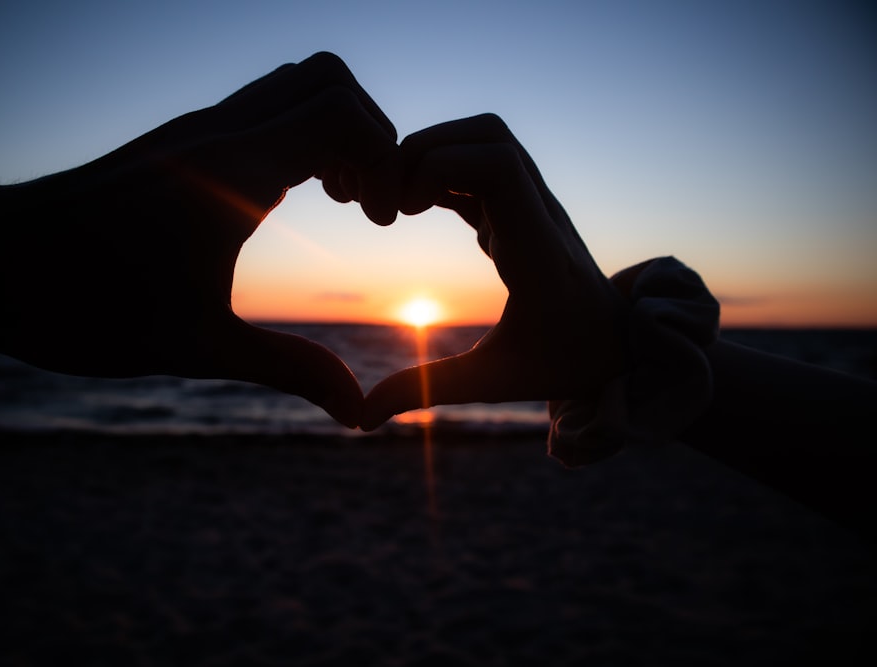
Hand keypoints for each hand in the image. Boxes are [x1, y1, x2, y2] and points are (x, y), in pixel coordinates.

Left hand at [0, 52, 398, 426]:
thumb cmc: (87, 307)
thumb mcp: (200, 345)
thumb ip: (290, 369)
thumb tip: (356, 411)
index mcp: (233, 173)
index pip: (341, 113)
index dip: (385, 158)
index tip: (381, 221)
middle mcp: (218, 134)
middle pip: (325, 79)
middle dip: (367, 133)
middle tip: (366, 203)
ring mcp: (195, 131)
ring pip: (290, 85)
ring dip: (331, 131)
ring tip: (337, 198)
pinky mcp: (178, 143)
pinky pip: (257, 109)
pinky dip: (294, 137)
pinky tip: (288, 198)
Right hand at [362, 114, 628, 429]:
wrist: (622, 348)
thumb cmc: (564, 364)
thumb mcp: (494, 380)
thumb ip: (428, 391)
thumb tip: (362, 416)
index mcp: (537, 250)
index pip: (498, 166)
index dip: (439, 165)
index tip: (403, 209)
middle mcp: (541, 214)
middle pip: (489, 135)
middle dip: (427, 149)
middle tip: (390, 199)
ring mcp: (536, 204)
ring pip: (487, 139)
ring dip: (435, 153)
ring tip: (399, 202)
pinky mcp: (526, 206)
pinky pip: (483, 162)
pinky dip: (443, 169)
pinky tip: (416, 206)